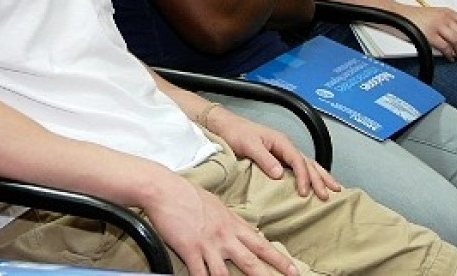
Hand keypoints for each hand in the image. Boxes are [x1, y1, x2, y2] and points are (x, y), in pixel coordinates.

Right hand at [144, 174, 298, 275]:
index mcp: (232, 223)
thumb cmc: (187, 193)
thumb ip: (230, 220)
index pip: (261, 244)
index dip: (278, 259)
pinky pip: (200, 274)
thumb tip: (241, 229)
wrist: (164, 189)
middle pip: (251, 261)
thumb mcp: (216, 205)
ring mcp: (207, 244)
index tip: (292, 270)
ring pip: (226, 274)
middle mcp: (224, 235)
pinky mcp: (190, 249)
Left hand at [209, 107, 339, 200]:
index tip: (305, 192)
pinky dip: (308, 175)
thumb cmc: (236, 132)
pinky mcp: (277, 156)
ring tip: (334, 189)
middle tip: (328, 195)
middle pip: (308, 162)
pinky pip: (297, 166)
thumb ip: (264, 158)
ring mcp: (282, 151)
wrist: (225, 125)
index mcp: (281, 141)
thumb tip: (280, 175)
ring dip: (320, 176)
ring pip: (306, 164)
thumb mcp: (248, 145)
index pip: (298, 161)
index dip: (303, 177)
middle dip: (320, 178)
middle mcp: (285, 145)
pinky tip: (313, 183)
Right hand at [395, 3, 456, 60]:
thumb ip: (444, 21)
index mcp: (445, 12)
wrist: (395, 14)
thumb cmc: (410, 16)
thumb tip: (454, 34)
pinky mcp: (429, 35)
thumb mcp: (432, 14)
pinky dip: (450, 54)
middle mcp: (444, 17)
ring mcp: (437, 26)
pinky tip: (449, 57)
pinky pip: (445, 47)